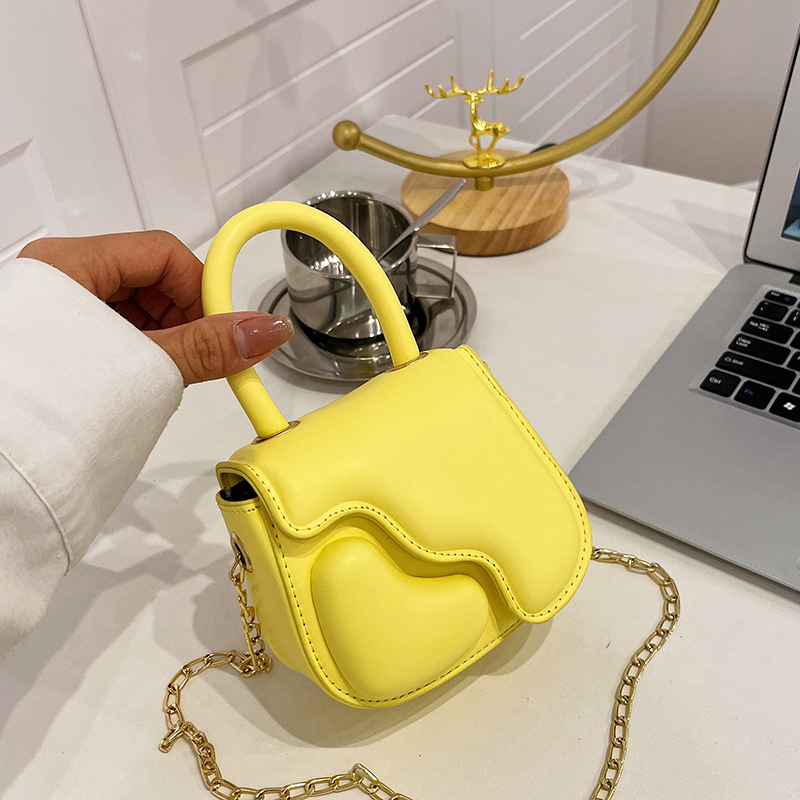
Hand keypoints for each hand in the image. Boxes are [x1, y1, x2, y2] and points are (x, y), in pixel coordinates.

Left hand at [19, 231, 292, 384]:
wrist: (1, 457)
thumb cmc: (39, 399)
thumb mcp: (140, 364)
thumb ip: (206, 346)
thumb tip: (262, 330)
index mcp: (71, 265)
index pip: (164, 253)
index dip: (202, 289)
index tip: (226, 326)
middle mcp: (62, 281)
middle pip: (151, 279)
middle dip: (186, 317)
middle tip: (203, 354)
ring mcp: (59, 313)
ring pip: (135, 308)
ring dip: (166, 338)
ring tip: (167, 373)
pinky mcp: (61, 341)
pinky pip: (116, 332)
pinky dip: (141, 352)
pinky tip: (142, 379)